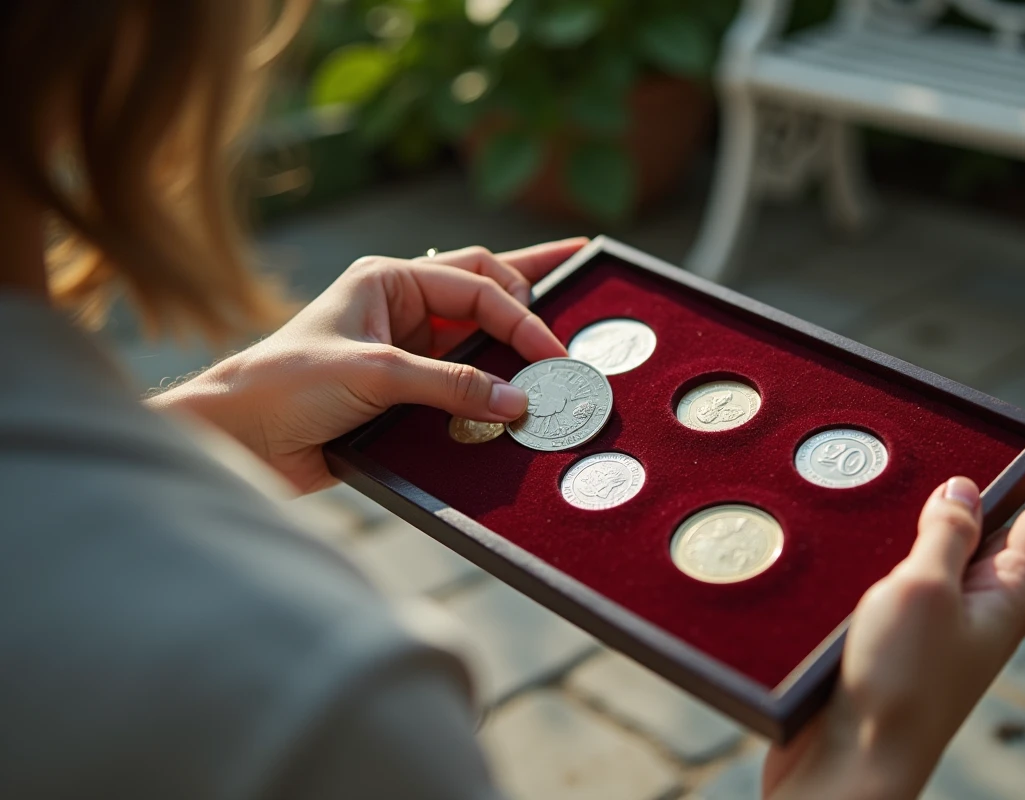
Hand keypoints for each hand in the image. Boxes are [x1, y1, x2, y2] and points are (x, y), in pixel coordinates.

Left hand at [147, 239, 587, 492]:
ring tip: (566, 331)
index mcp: (389, 280)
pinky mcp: (404, 392)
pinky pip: (463, 382)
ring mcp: (406, 350)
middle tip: (584, 280)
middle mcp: (402, 307)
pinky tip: (521, 391)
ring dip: (516, 340)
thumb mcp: (374, 374)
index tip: (551, 354)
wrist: (240, 439)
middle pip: (486, 288)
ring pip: (478, 336)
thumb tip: (515, 401)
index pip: (477, 284)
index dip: (521, 316)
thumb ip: (449, 384)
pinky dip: (492, 387)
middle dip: (532, 290)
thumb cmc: (285, 385)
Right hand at [762, 423, 1024, 799]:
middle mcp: (981, 609)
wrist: (850, 761)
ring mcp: (941, 626)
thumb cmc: (897, 684)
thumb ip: (945, 533)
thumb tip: (962, 489)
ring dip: (951, 511)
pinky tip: (882, 532)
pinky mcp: (899, 638)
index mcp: (1006, 596)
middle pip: (1009, 531)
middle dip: (1016, 482)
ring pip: (954, 551)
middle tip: (1020, 437)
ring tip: (945, 471)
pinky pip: (912, 575)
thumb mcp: (925, 588)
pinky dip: (906, 543)